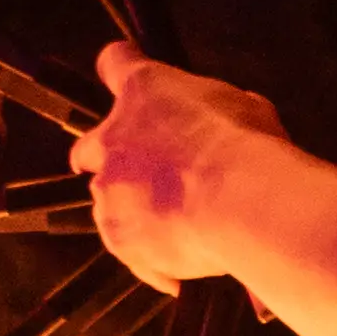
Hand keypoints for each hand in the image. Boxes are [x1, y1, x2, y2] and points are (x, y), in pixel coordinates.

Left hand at [77, 35, 283, 289]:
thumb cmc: (246, 147)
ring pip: (106, 202)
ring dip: (133, 209)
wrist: (240, 201)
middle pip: (88, 147)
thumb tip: (242, 115)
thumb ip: (225, 112)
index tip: (124, 74)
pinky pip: (128, 252)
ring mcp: (110, 192)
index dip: (120, 68)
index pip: (115, 63)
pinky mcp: (119, 237)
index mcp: (144, 91)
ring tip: (176, 225)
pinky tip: (177, 272)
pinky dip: (149, 260)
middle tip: (139, 171)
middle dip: (108, 159)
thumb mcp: (248, 109)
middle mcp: (113, 139)